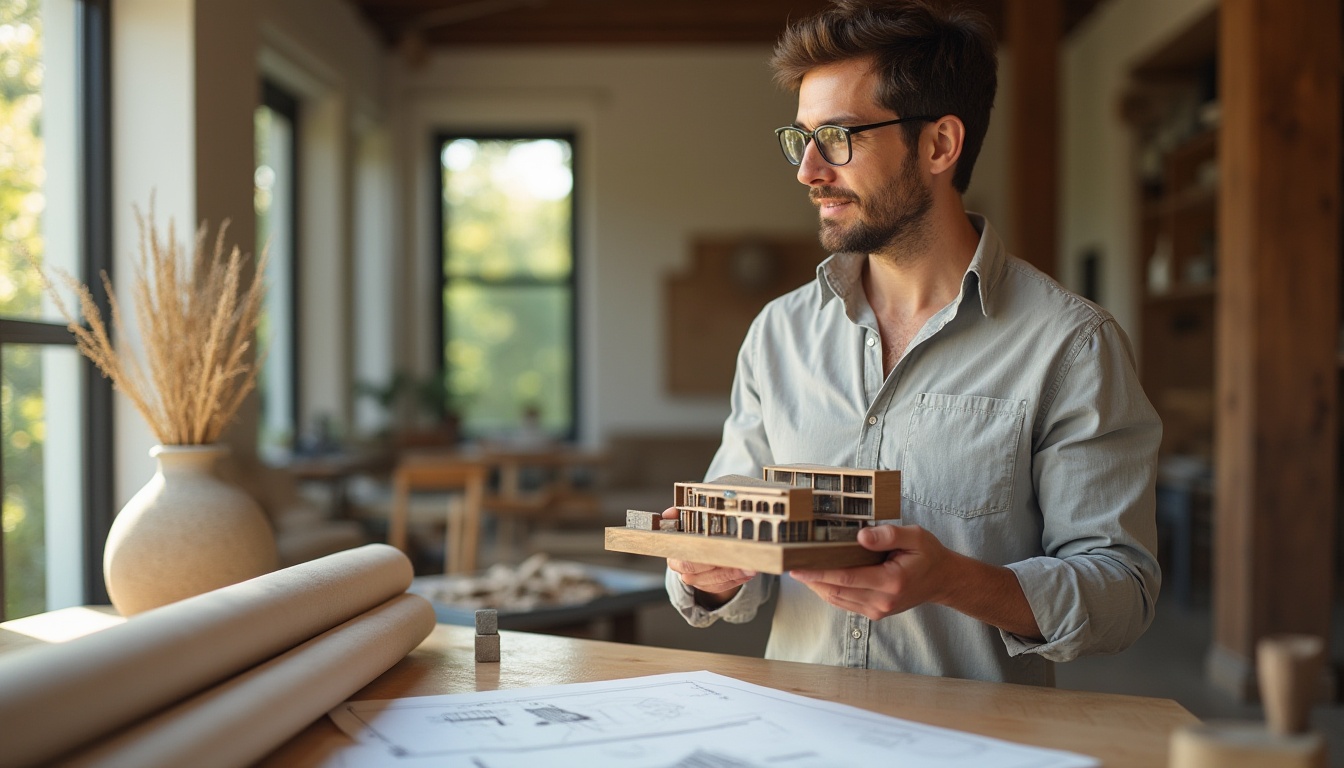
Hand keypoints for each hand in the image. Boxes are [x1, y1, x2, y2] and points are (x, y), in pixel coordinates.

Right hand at [664, 507, 756, 607]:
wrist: (694, 556)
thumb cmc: (691, 537)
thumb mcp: (684, 525)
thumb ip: (679, 517)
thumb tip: (670, 513)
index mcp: (675, 556)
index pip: (685, 560)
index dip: (700, 556)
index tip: (715, 549)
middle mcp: (685, 572)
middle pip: (701, 574)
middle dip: (721, 569)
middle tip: (739, 561)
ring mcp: (699, 582)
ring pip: (715, 582)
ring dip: (734, 575)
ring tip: (750, 567)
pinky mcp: (712, 588)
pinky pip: (725, 586)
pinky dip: (738, 580)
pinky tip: (749, 572)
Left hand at [789, 524, 954, 620]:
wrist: (942, 581)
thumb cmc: (928, 555)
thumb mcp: (915, 536)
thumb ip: (888, 535)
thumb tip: (860, 536)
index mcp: (891, 581)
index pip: (846, 578)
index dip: (818, 573)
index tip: (797, 568)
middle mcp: (882, 600)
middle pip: (836, 591)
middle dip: (810, 579)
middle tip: (789, 565)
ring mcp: (878, 610)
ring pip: (837, 599)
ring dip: (816, 586)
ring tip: (799, 570)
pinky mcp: (875, 612)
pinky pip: (845, 603)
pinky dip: (828, 591)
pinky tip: (818, 578)